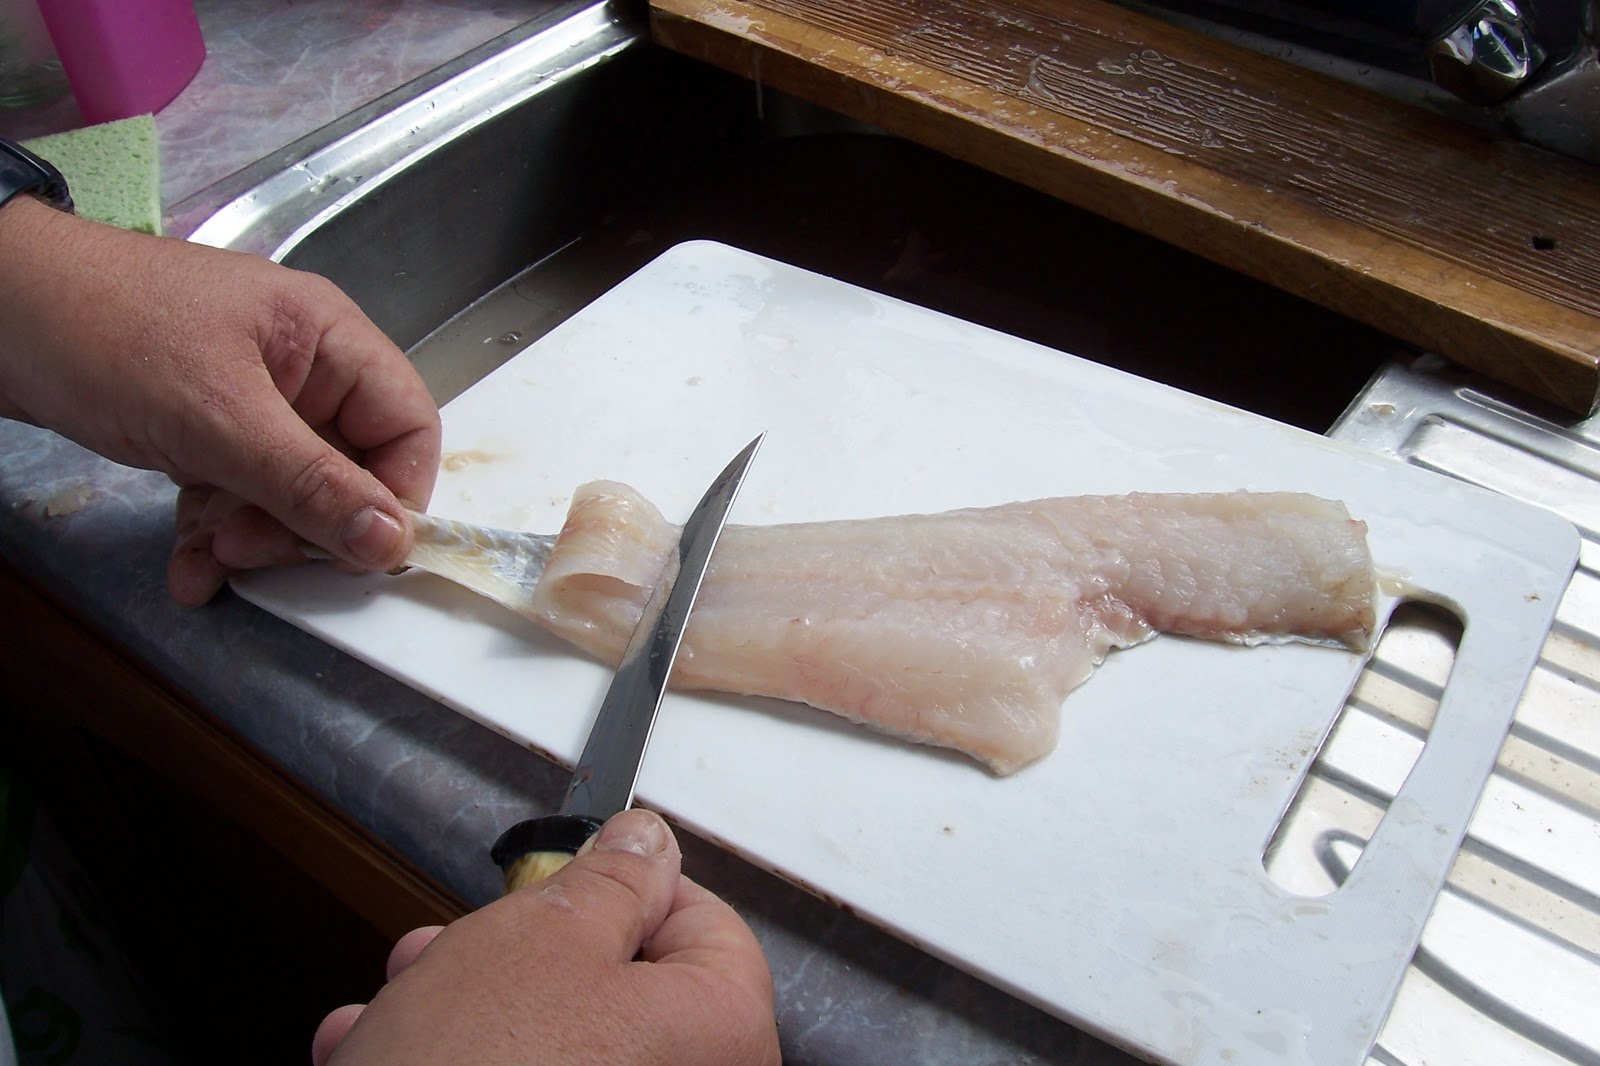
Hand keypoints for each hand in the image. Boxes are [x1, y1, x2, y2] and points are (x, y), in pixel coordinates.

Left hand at [0, 196, 440, 603]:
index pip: (406, 425)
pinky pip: (232, 494)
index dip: (395, 493)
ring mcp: (247, 399)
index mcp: (328, 338)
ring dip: (252, 539)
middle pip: (347, 469)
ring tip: (208, 559)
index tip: (361, 550)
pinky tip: (187, 565)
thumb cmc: (106, 332)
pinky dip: (212, 533)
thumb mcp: (219, 418)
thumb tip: (391, 543)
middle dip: (304, 524)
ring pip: (286, 492)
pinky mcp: (198, 427)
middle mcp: (299, 368)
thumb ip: (311, 485)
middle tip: (253, 550)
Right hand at [311, 809, 780, 1065]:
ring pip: (555, 1044)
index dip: (623, 884)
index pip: (702, 922)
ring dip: (467, 1011)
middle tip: (449, 942)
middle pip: (615, 987)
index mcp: (723, 1032)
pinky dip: (464, 1061)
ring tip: (396, 1001)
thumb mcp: (543, 936)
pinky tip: (385, 1050)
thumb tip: (648, 843)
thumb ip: (610, 879)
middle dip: (512, 954)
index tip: (561, 875)